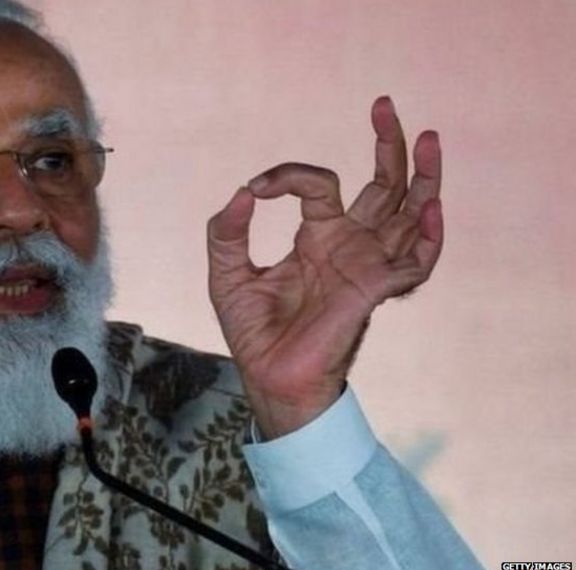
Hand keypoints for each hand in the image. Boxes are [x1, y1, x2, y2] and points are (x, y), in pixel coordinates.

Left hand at [207, 96, 442, 438]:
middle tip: (386, 106)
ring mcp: (366, 266)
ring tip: (427, 136)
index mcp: (317, 238)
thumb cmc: (253, 332)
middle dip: (389, 146)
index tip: (258, 187)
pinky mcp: (373, 291)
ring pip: (408, 213)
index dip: (290, 175)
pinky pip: (415, 263)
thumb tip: (243, 191)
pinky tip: (428, 205)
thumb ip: (227, 232)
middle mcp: (349, 246)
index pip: (319, 185)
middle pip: (384, 187)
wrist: (268, 377)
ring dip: (422, 176)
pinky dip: (427, 236)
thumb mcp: (228, 273)